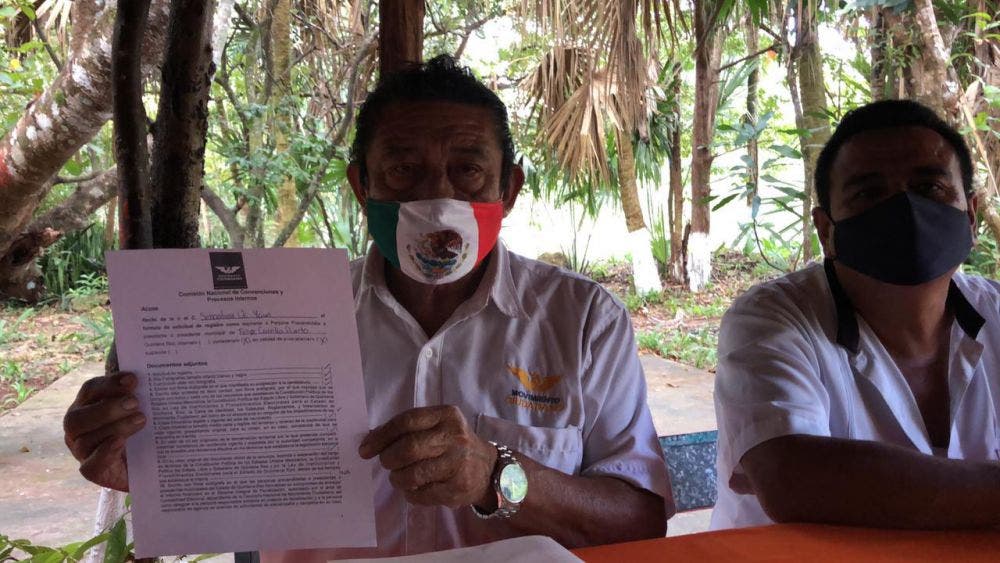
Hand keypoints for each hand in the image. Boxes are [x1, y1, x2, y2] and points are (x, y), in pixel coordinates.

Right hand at [63, 372, 145, 490]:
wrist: (147, 462)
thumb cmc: (140, 428)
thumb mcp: (141, 408)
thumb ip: (141, 393)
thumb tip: (156, 373)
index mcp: (87, 406)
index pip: (90, 390)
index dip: (109, 383)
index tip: (133, 379)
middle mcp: (78, 428)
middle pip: (77, 416)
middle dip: (107, 408)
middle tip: (136, 402)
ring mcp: (82, 451)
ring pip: (84, 440)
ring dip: (114, 427)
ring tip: (141, 420)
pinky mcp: (92, 471)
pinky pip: (91, 466)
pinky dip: (105, 453)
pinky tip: (120, 442)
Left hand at [359, 405, 497, 507]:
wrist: (487, 469)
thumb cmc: (453, 444)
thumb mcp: (436, 427)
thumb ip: (407, 429)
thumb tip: (370, 438)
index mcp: (446, 415)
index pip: (407, 421)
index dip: (382, 436)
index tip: (365, 448)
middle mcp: (455, 436)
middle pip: (409, 448)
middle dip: (389, 458)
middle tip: (386, 463)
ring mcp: (458, 463)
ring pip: (413, 474)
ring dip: (398, 479)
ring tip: (399, 477)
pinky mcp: (458, 487)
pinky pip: (422, 494)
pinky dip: (410, 494)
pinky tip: (414, 489)